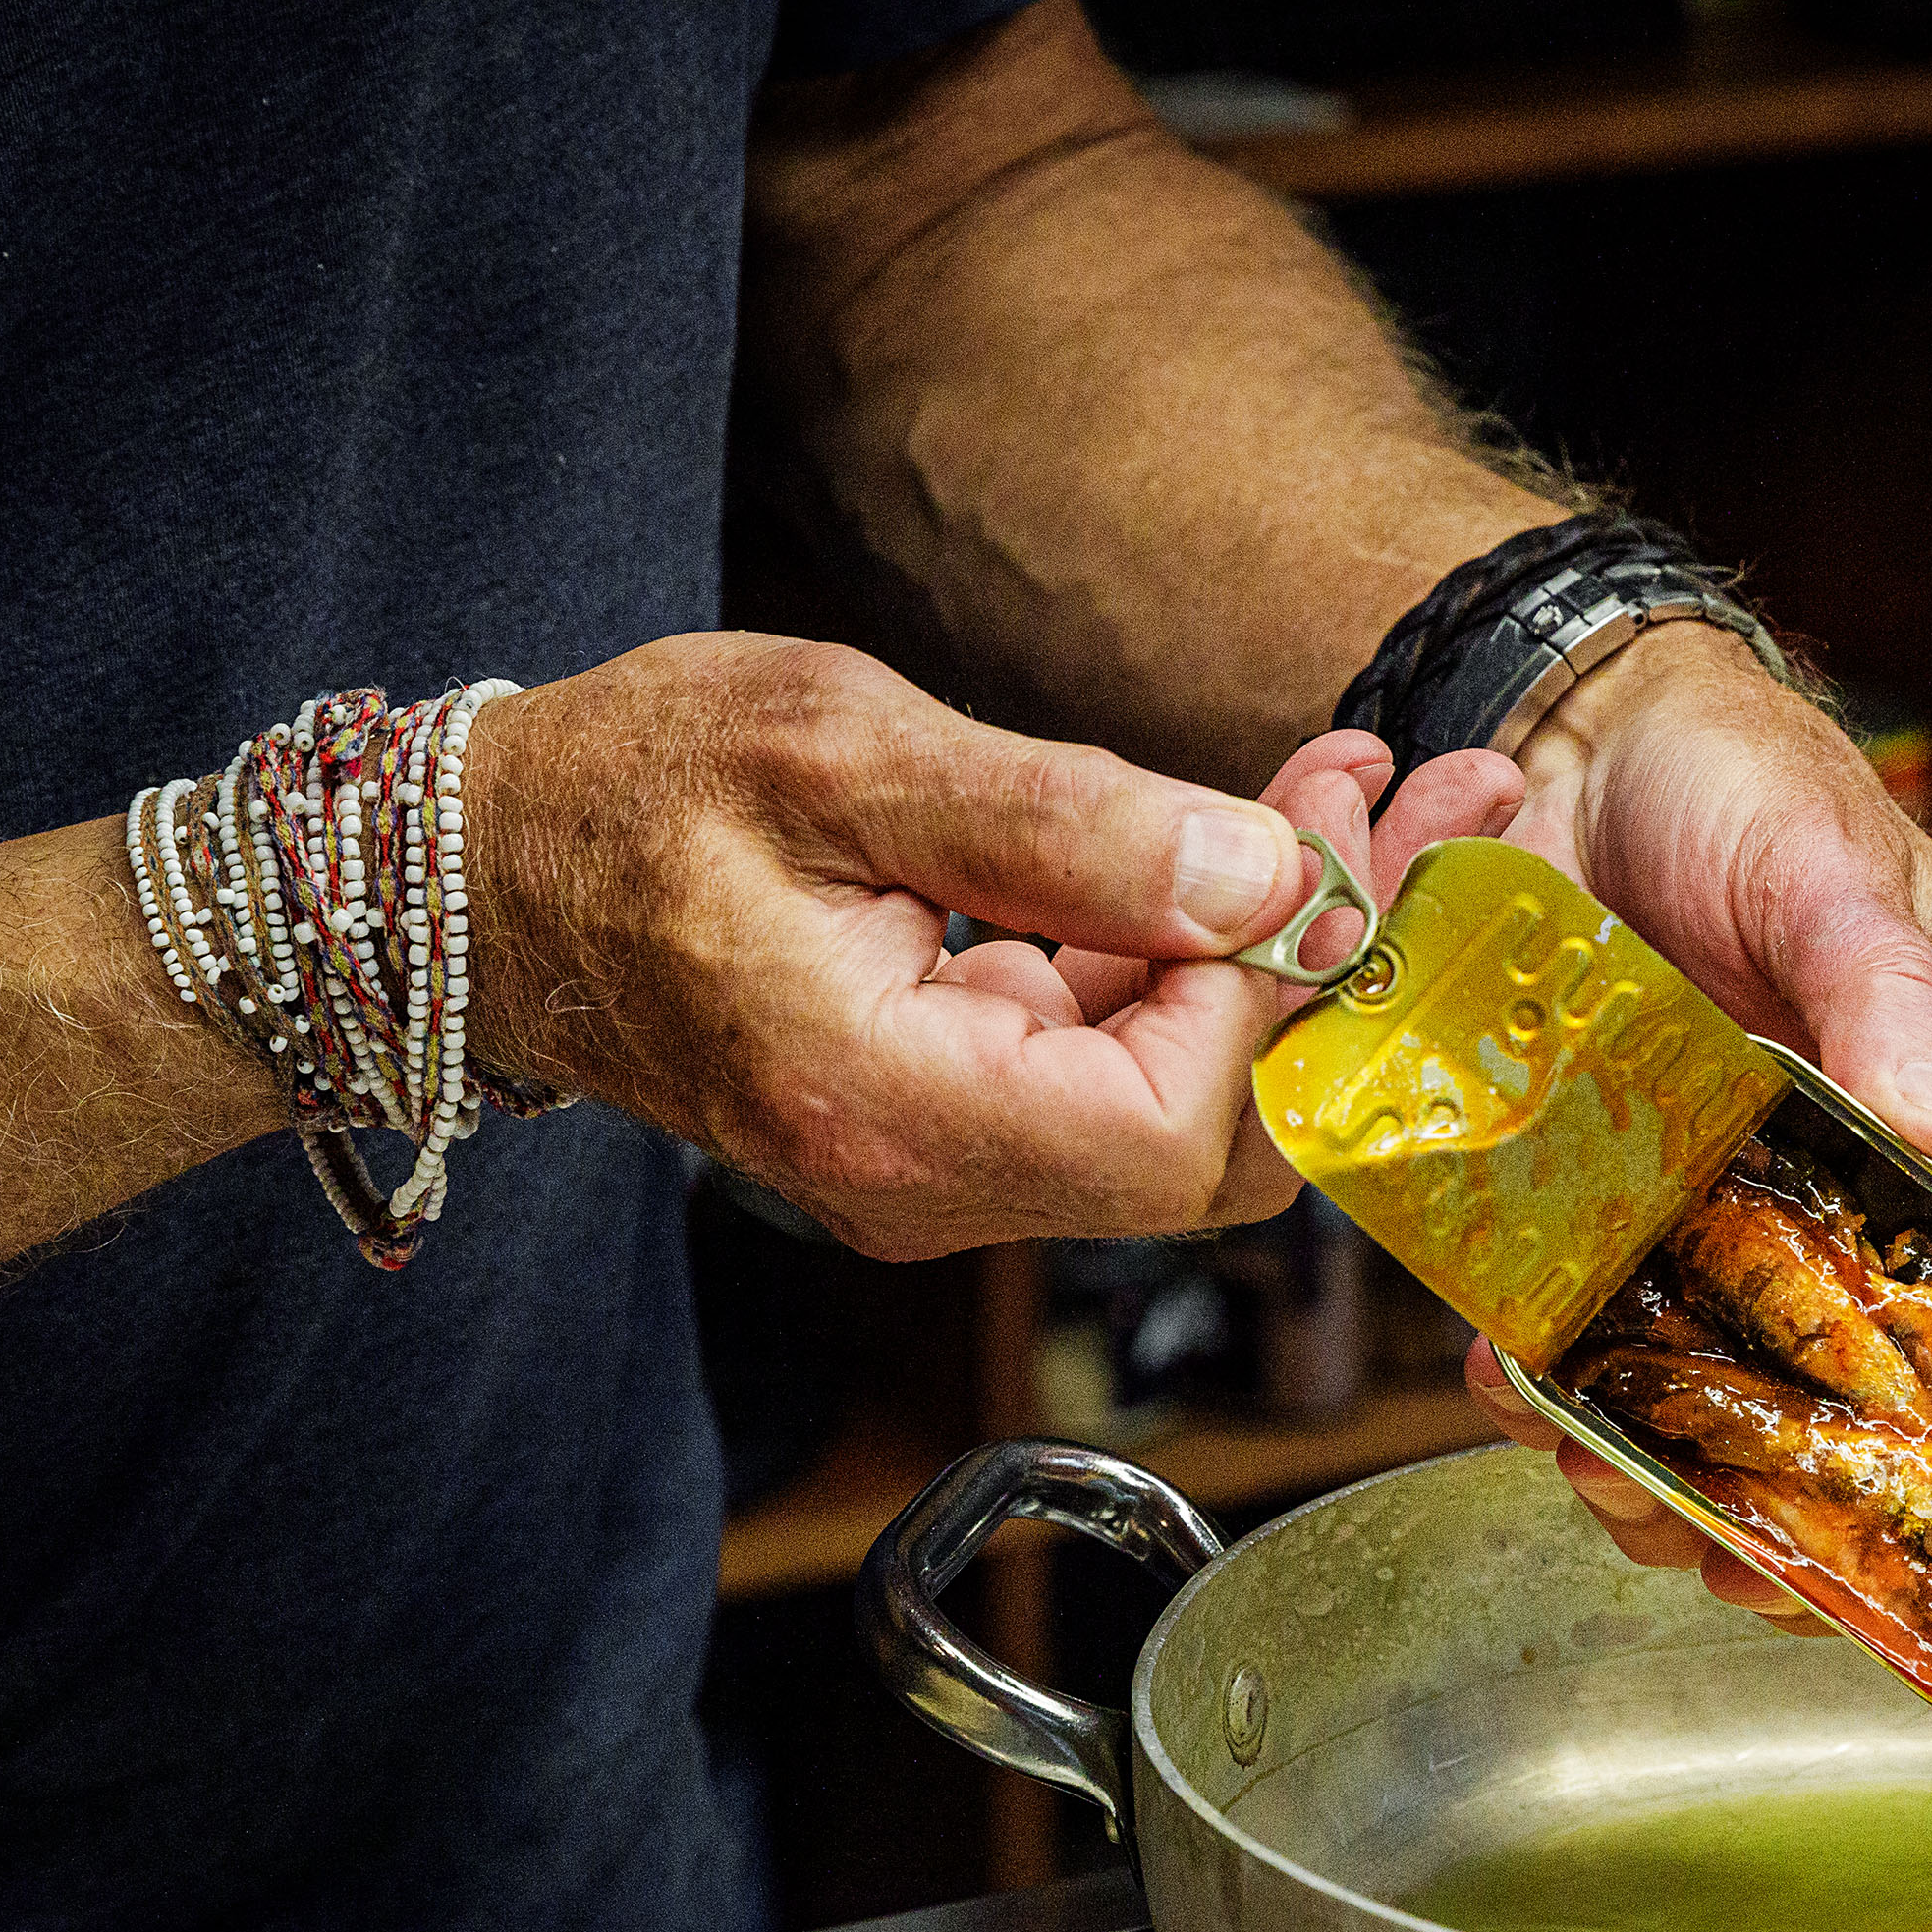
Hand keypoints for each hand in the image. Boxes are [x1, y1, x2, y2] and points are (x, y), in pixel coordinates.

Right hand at [465, 632, 1370, 1256]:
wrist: (485, 873)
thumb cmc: (625, 792)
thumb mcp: (837, 749)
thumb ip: (1057, 828)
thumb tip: (1259, 880)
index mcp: (882, 1108)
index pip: (1168, 1123)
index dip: (1288, 992)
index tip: (1348, 829)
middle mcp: (922, 1182)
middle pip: (1214, 1146)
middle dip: (1344, 972)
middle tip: (1446, 803)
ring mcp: (944, 1167)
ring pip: (1187, 1107)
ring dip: (1297, 952)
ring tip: (1371, 789)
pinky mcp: (960, 1119)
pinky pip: (1125, 1071)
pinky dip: (1207, 958)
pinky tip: (1261, 833)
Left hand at [1462, 623, 1931, 1629]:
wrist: (1562, 738)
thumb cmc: (1747, 785)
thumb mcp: (1837, 870)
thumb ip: (1892, 997)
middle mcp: (1864, 1213)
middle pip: (1881, 1420)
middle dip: (1808, 1509)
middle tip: (1734, 1545)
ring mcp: (1727, 1229)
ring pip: (1725, 1412)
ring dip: (1665, 1473)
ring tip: (1610, 1473)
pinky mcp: (1601, 1221)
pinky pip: (1585, 1347)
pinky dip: (1552, 1392)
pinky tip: (1519, 1388)